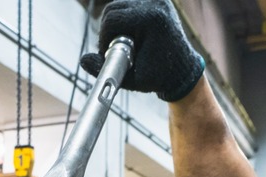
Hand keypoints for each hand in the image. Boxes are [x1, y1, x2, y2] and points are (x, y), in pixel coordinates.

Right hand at [80, 0, 204, 101]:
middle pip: (112, 9)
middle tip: (115, 49)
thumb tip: (83, 60)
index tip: (110, 53)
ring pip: (118, 6)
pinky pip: (128, 6)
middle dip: (107, 31)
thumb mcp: (130, 79)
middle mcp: (155, 4)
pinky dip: (123, 20)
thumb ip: (104, 70)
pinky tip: (130, 35)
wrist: (182, 70)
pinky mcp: (157, 1)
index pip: (111, 19)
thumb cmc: (158, 77)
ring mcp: (157, 0)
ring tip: (122, 43)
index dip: (104, 38)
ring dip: (114, 25)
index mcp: (151, 19)